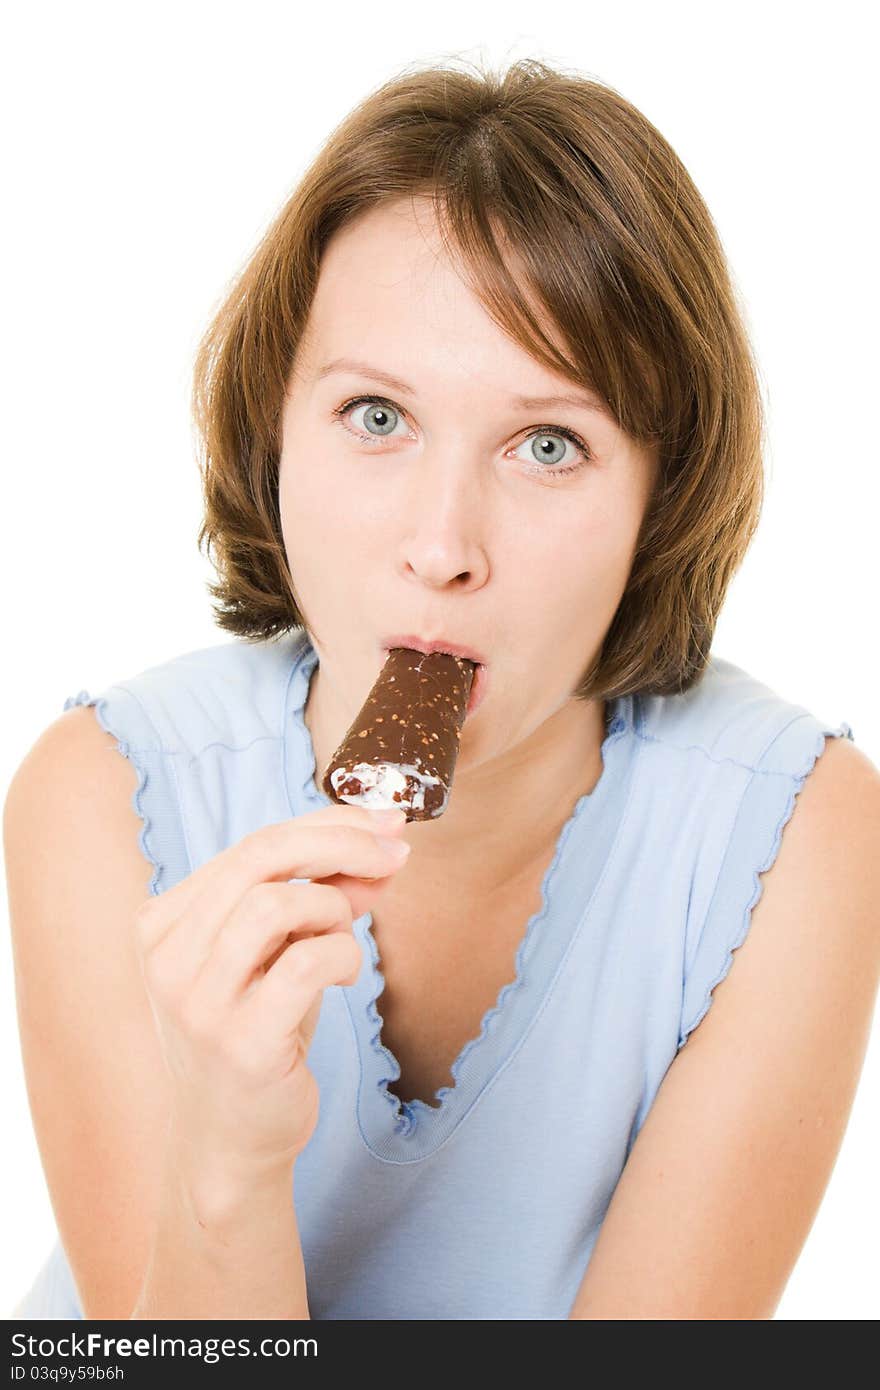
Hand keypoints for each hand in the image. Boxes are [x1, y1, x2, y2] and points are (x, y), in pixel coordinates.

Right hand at [133, 803, 409, 1183]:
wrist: (231, 1141)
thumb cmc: (257, 1035)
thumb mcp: (281, 953)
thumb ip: (320, 898)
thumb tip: (381, 849)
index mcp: (165, 922)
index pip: (252, 844)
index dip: (327, 824)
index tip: (385, 823)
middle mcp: (167, 956)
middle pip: (260, 857)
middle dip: (341, 844)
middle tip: (395, 854)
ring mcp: (197, 1001)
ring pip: (275, 903)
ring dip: (333, 911)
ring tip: (343, 942)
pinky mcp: (238, 1043)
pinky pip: (304, 963)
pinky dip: (342, 956)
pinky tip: (344, 976)